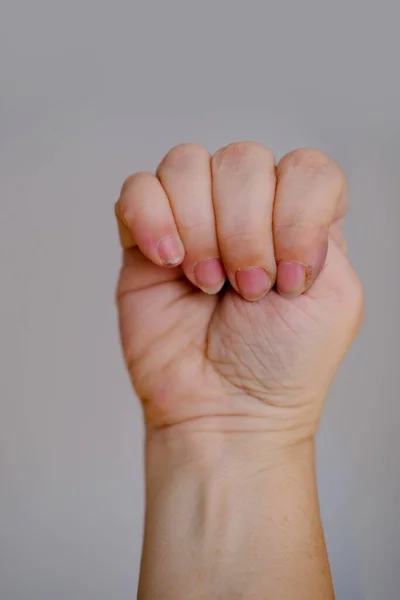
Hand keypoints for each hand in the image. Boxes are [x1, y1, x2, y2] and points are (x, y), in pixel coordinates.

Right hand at [115, 143, 362, 445]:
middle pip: (244, 160)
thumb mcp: (336, 297)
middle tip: (247, 290)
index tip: (292, 281)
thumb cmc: (279, 367)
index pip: (306, 168)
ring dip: (201, 229)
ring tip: (208, 284)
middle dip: (246, 231)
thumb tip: (279, 194)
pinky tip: (169, 263)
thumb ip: (321, 230)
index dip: (299, 216)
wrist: (224, 413)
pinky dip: (153, 220)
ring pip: (188, 164)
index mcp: (298, 222)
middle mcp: (246, 213)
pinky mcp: (145, 240)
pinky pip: (138, 190)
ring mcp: (193, 221)